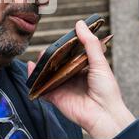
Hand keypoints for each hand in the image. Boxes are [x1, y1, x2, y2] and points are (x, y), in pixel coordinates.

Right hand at [27, 20, 135, 138]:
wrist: (105, 114)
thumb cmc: (107, 90)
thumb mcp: (100, 62)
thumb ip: (90, 43)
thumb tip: (80, 24)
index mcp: (82, 68)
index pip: (69, 55)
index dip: (63, 48)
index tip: (59, 40)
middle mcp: (71, 77)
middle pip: (56, 64)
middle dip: (50, 56)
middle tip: (48, 50)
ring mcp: (62, 87)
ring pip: (47, 75)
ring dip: (41, 66)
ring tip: (39, 58)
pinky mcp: (55, 97)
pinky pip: (42, 88)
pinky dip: (34, 80)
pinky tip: (31, 70)